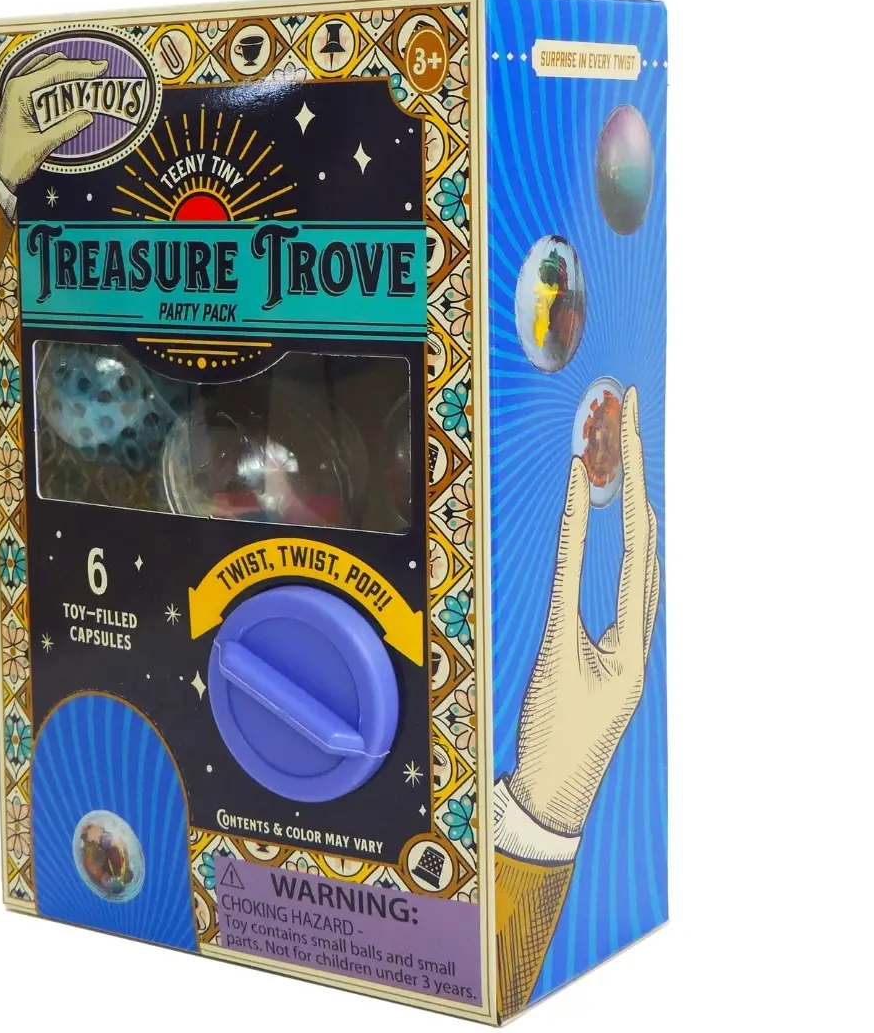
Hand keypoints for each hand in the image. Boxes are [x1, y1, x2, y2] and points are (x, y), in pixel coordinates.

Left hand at [0, 52, 107, 188]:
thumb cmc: (14, 157)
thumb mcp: (42, 144)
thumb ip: (66, 129)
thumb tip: (88, 116)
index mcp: (21, 90)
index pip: (56, 71)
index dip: (80, 68)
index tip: (101, 67)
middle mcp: (18, 83)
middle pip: (52, 65)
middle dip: (77, 68)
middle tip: (100, 71)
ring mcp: (19, 89)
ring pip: (48, 70)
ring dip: (68, 73)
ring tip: (89, 80)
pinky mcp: (22, 98)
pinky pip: (43, 81)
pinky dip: (59, 81)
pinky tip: (71, 88)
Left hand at [509, 386, 659, 835]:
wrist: (559, 787)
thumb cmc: (567, 730)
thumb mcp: (583, 668)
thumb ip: (598, 624)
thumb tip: (603, 595)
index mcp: (632, 627)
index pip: (636, 544)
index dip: (634, 492)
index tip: (628, 443)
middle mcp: (629, 622)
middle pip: (636, 529)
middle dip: (632, 467)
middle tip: (629, 408)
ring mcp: (613, 630)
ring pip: (622, 542)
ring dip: (618, 484)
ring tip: (620, 429)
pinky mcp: (576, 639)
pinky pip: (579, 570)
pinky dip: (582, 526)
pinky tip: (584, 484)